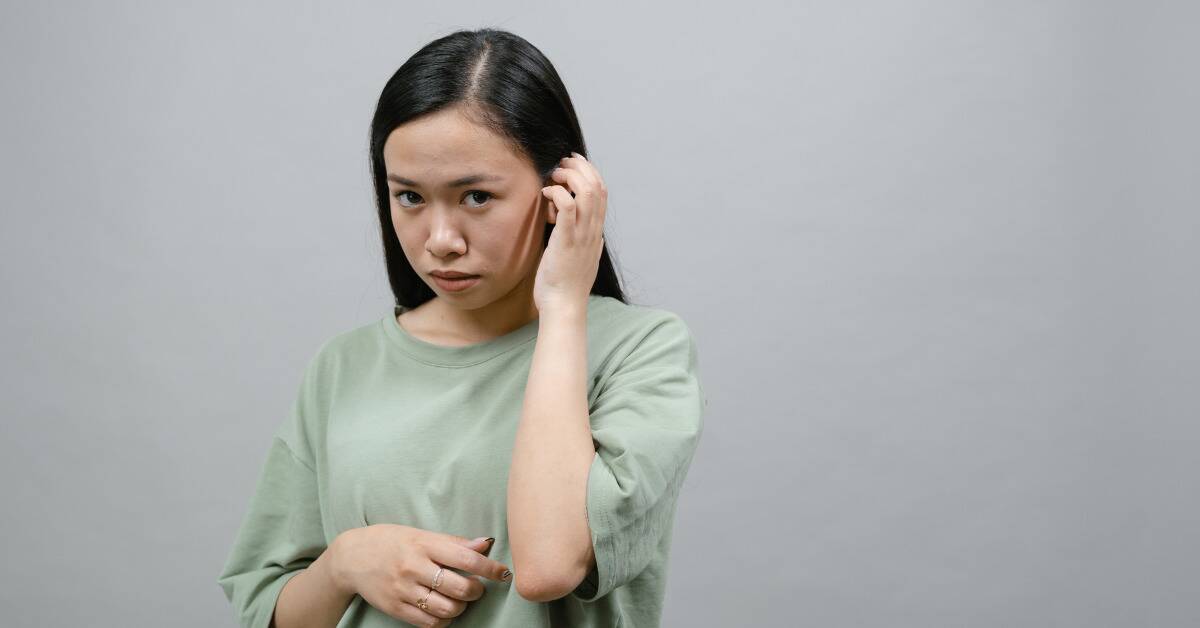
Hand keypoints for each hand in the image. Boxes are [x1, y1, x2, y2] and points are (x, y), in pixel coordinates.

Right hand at [330, 525, 511, 626]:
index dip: (489, 568)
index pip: (466, 558)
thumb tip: (485, 543)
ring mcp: (404, 590)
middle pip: (459, 587)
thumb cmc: (392, 541)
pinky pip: (429, 623)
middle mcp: (414, 567)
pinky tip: (444, 610)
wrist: (352, 558)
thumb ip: (454, 542)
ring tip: (460, 599)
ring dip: (461, 607)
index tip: (502, 572)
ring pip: (447, 608)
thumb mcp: (421, 535)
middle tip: (476, 587)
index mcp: (424, 545)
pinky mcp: (396, 608)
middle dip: (476, 591)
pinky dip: (444, 620)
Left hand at [535, 151, 607, 315]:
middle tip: (561, 164)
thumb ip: (591, 243)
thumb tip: (597, 234)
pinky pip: (567, 206)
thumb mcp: (585, 259)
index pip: (602, 193)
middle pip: (597, 186)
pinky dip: (558, 192)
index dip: (590, 172)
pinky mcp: (566, 240)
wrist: (564, 306)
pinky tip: (546, 193)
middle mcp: (593, 231)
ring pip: (586, 191)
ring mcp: (581, 235)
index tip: (575, 163)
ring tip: (554, 176)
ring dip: (569, 176)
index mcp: (596, 233)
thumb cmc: (567, 285)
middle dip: (580, 168)